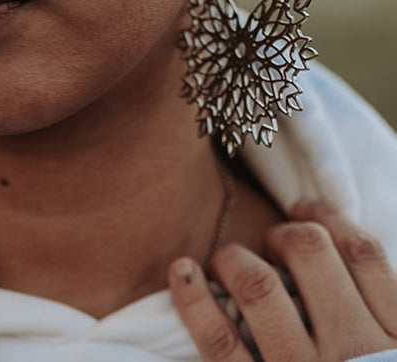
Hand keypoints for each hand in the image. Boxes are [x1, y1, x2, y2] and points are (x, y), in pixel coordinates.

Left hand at [168, 200, 396, 360]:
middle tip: (272, 242)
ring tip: (227, 261)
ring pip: (261, 285)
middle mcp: (357, 354)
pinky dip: (194, 299)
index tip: (307, 212)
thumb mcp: (393, 357)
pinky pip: (220, 341)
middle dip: (284, 233)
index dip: (330, 219)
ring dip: (236, 259)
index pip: (365, 253)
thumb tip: (347, 260)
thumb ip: (383, 319)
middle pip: (310, 254)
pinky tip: (182, 272)